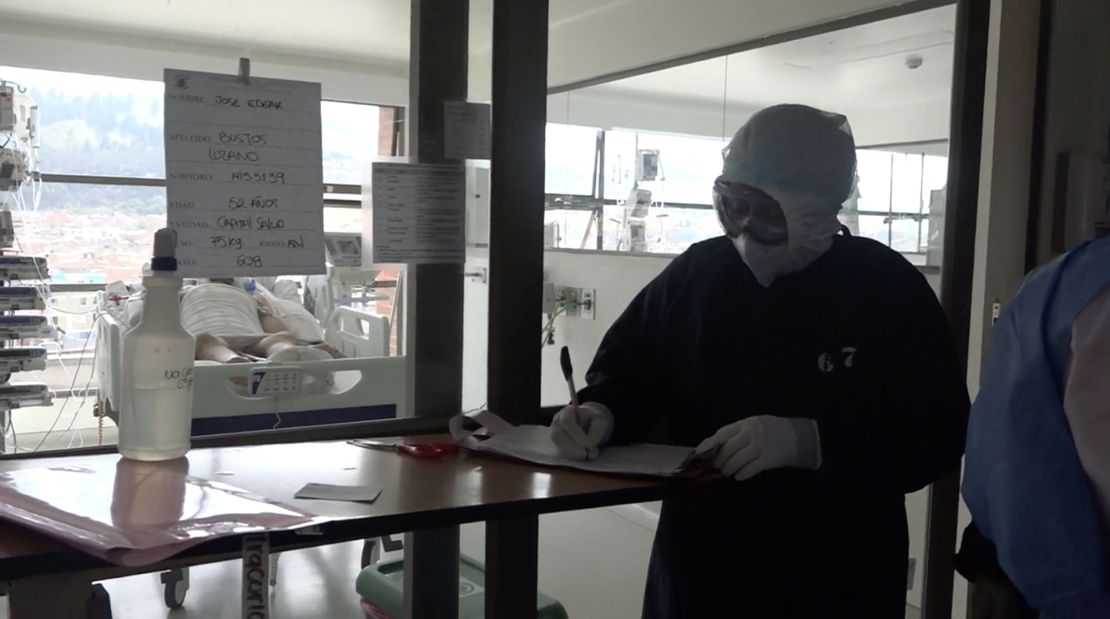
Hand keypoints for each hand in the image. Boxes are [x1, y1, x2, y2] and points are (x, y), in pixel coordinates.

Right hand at [550, 402, 613, 459]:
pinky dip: (573, 457)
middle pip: (557, 435)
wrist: (592, 424)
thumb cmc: (594, 420)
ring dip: (573, 454)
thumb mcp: (600, 422)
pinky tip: (582, 455)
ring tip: (587, 454)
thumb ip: (595, 434)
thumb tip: (589, 450)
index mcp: (566, 412)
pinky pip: (561, 454)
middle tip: (586, 454)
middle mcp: (556, 423)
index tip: (588, 444)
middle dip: (572, 447)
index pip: (565, 422)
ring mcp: (555, 435)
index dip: (576, 434)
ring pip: (558, 446)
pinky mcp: (558, 446)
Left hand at [694, 415, 821, 480]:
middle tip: (716, 466)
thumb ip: (737, 433)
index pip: (723, 433)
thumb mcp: (755, 425)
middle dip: (719, 459)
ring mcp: (761, 446)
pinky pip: (750, 469)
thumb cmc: (771, 431)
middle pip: (728, 449)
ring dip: (729, 469)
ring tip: (726, 472)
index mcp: (747, 423)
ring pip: (737, 460)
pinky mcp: (769, 460)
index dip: (709, 444)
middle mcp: (753, 433)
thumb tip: (714, 446)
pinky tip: (739, 476)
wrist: (798, 437)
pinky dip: (742, 474)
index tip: (700, 452)